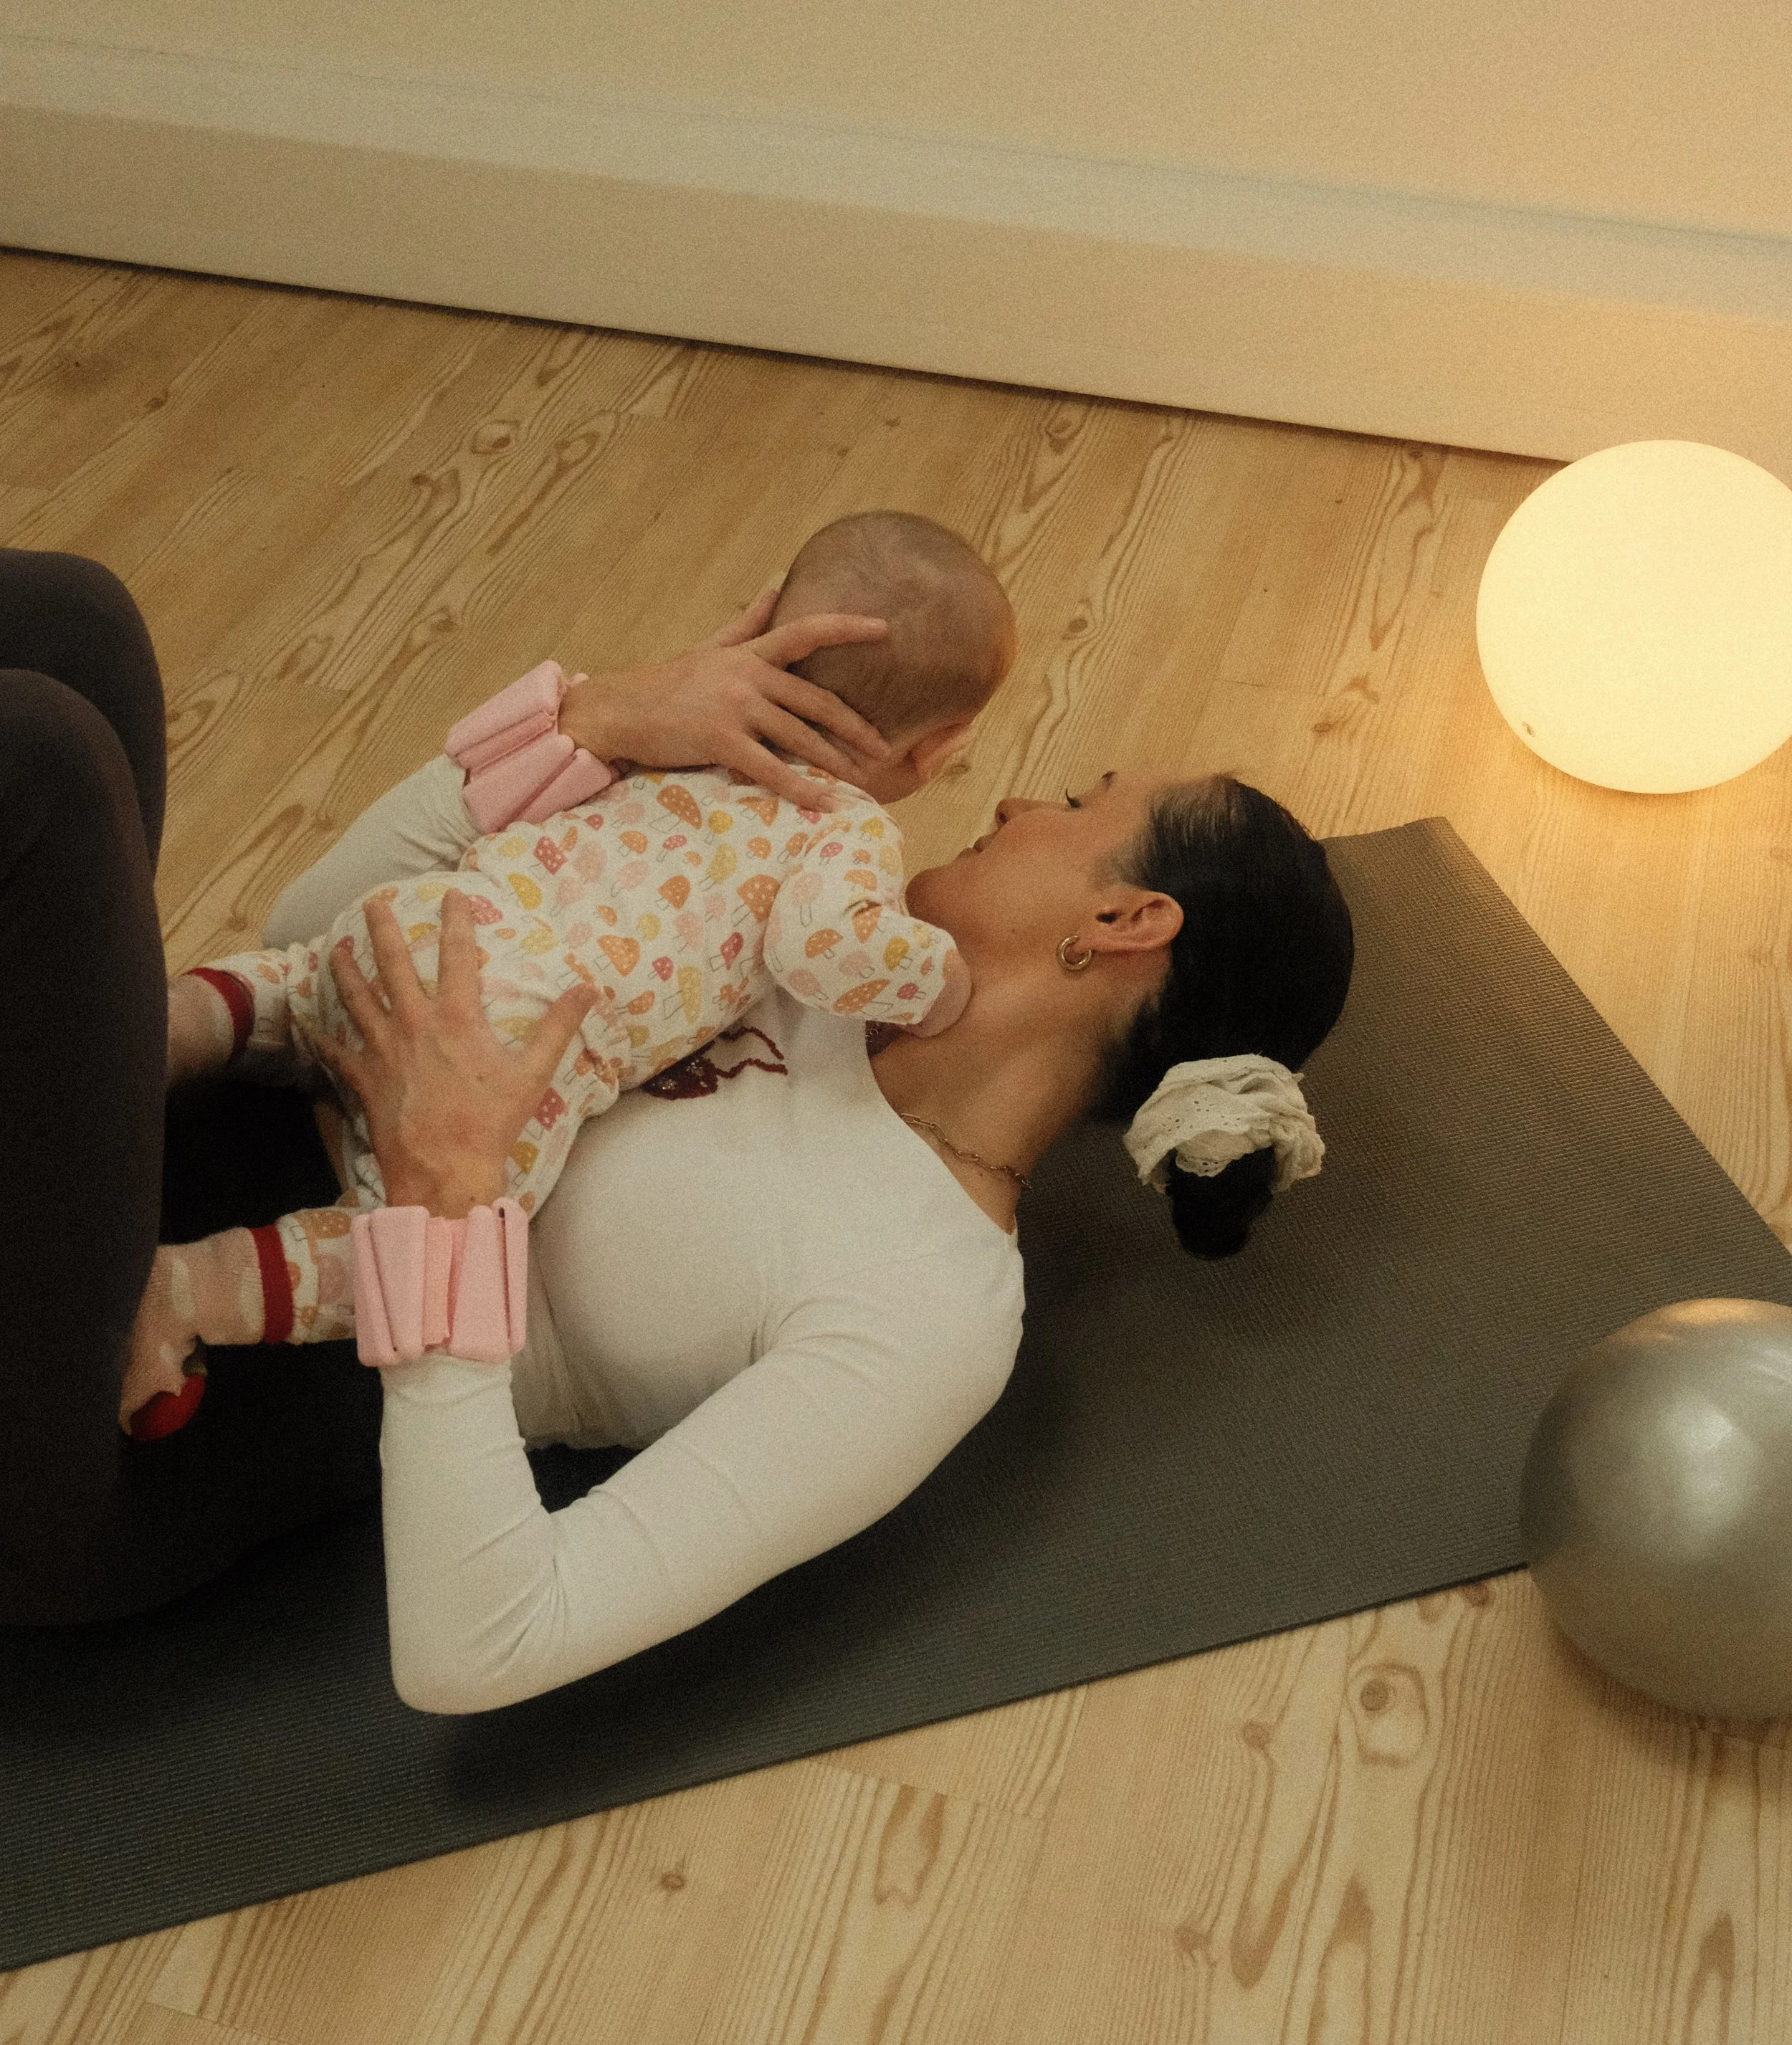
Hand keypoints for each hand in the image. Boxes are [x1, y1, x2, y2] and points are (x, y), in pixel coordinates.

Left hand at [305, 892, 595, 1218]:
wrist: (443, 1168)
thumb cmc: (490, 1122)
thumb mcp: (533, 1073)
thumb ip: (557, 1027)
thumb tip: (588, 990)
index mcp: (456, 1017)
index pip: (457, 955)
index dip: (456, 921)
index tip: (452, 895)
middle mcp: (414, 1023)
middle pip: (392, 964)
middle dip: (382, 929)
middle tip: (372, 903)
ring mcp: (383, 1049)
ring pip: (357, 999)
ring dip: (345, 971)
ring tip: (335, 949)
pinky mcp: (365, 1078)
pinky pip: (339, 1053)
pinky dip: (325, 1038)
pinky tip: (315, 1026)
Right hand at [557, 587, 892, 806]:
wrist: (617, 710)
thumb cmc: (666, 684)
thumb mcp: (710, 647)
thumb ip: (748, 624)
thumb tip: (775, 587)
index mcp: (749, 654)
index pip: (807, 631)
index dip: (848, 626)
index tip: (886, 629)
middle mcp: (747, 676)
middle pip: (816, 701)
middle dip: (855, 728)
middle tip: (884, 749)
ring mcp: (735, 707)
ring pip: (799, 737)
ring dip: (836, 763)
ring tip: (863, 782)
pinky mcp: (720, 740)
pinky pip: (769, 768)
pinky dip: (799, 787)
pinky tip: (824, 802)